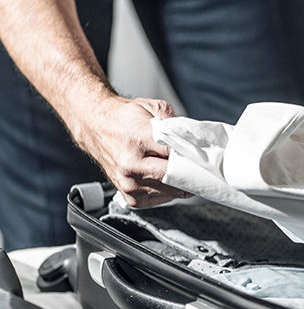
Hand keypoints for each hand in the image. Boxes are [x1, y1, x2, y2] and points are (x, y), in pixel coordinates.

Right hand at [70, 96, 188, 207]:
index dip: (194, 158)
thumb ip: (178, 125)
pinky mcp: (132, 198)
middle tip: (196, 165)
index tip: (204, 158)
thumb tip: (198, 142)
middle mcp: (133, 166)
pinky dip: (169, 190)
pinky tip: (164, 177)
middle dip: (191, 173)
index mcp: (139, 141)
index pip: (178, 157)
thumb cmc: (124, 119)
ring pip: (173, 192)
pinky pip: (163, 199)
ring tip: (176, 168)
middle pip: (178, 179)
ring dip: (180, 183)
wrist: (95, 126)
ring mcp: (130, 185)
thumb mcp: (154, 109)